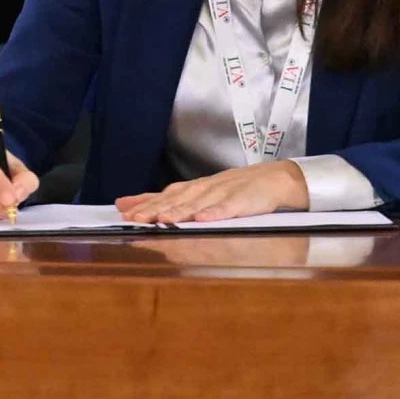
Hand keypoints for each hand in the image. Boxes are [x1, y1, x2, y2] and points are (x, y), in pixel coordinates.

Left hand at [115, 161, 309, 225]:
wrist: (275, 178)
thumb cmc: (235, 188)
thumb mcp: (198, 192)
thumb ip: (164, 199)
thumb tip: (126, 204)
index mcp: (193, 189)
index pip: (164, 196)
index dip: (144, 204)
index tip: (125, 213)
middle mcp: (204, 189)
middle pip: (176, 200)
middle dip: (155, 210)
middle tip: (136, 219)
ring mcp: (223, 195)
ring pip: (197, 204)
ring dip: (179, 212)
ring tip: (163, 220)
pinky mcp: (242, 202)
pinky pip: (227, 209)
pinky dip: (214, 213)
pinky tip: (203, 219)